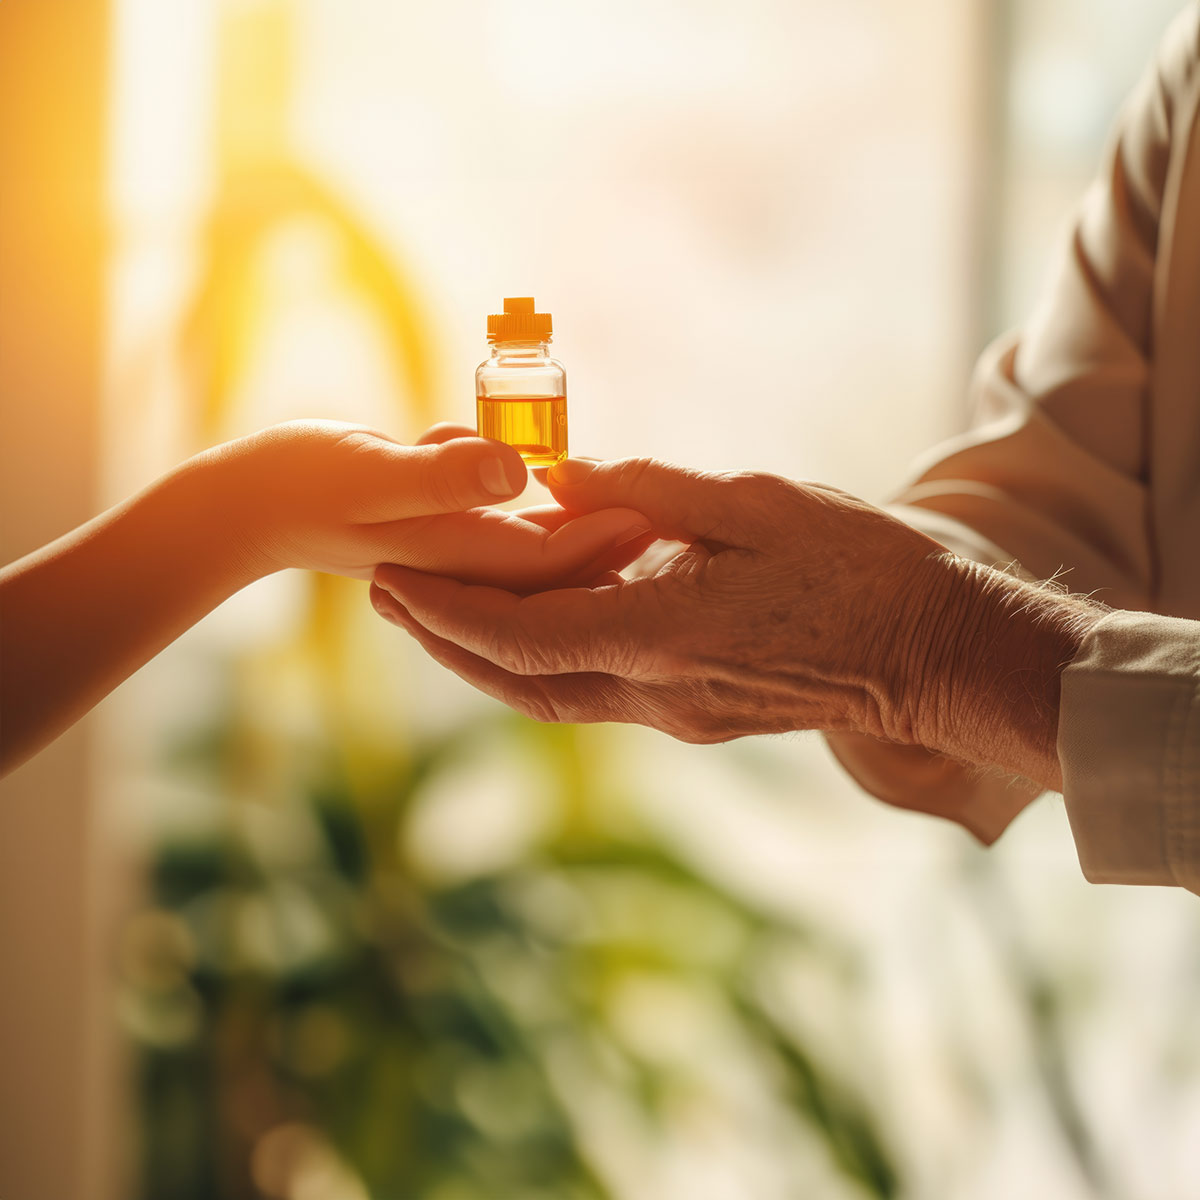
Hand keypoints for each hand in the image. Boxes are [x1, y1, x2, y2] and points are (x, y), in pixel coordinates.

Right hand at [215, 421, 651, 587]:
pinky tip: (579, 477)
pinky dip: (546, 503)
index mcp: (456, 557)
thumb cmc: (300, 482)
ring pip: (539, 541)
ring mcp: (458, 548)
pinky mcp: (449, 525)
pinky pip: (512, 519)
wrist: (249, 504)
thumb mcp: (370, 468)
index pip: (549, 563)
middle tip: (672, 505)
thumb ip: (439, 475)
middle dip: (610, 534)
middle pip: (558, 560)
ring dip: (586, 520)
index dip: (604, 537)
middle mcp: (467, 561)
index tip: (654, 509)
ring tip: (646, 494)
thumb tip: (512, 475)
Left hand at [371, 455, 951, 741]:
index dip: (446, 611)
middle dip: (444, 640)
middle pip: (517, 682)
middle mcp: (656, 692)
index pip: (521, 636)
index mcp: (664, 635)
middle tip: (386, 596)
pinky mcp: (695, 716)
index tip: (392, 579)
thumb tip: (559, 477)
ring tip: (432, 612)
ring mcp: (676, 714)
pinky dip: (540, 661)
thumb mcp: (753, 504)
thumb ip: (647, 491)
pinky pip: (592, 693)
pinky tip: (523, 623)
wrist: (929, 655)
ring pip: (549, 696)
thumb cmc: (857, 567)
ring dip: (484, 658)